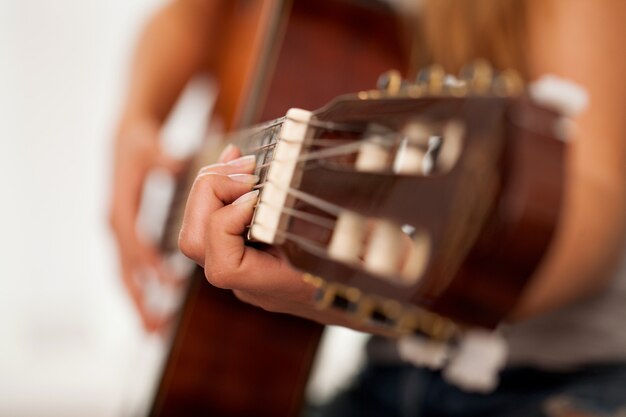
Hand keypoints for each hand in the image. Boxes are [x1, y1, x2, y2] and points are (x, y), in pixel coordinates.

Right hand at [109, 120, 182, 331]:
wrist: (124, 138)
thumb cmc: (139, 142)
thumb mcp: (150, 145)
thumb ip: (163, 157)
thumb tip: (176, 164)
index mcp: (121, 210)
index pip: (134, 244)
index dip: (151, 266)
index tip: (170, 286)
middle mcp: (116, 226)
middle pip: (125, 270)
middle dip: (139, 299)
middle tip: (157, 328)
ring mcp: (120, 233)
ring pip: (126, 275)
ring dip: (139, 301)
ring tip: (155, 329)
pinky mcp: (127, 235)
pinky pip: (133, 268)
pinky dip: (143, 287)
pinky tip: (158, 304)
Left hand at [178, 146, 396, 332]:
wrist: (379, 296)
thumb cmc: (380, 267)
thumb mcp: (370, 238)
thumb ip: (350, 212)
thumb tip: (347, 153)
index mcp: (280, 287)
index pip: (223, 267)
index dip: (227, 224)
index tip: (259, 195)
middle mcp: (255, 282)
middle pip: (196, 245)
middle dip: (210, 195)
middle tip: (245, 168)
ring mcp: (249, 267)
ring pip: (201, 232)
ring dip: (213, 189)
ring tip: (241, 160)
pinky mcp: (252, 252)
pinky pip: (218, 223)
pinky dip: (222, 190)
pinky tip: (240, 162)